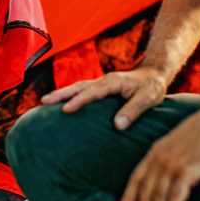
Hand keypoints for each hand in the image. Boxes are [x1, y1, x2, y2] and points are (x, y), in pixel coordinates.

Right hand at [41, 66, 168, 129]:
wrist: (155, 75)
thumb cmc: (153, 87)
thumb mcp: (148, 99)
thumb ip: (133, 110)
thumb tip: (117, 125)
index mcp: (113, 82)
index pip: (93, 92)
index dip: (79, 100)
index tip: (66, 110)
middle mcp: (104, 81)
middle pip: (79, 86)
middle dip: (61, 94)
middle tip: (43, 101)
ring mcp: (101, 84)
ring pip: (78, 87)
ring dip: (62, 93)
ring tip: (45, 102)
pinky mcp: (101, 89)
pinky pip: (82, 91)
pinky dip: (70, 95)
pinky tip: (62, 103)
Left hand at [119, 104, 199, 200]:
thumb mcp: (176, 144)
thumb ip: (167, 159)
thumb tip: (164, 180)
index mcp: (155, 151)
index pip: (137, 177)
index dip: (129, 196)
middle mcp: (160, 158)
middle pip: (147, 191)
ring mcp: (172, 164)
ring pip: (159, 196)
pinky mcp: (187, 170)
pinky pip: (176, 195)